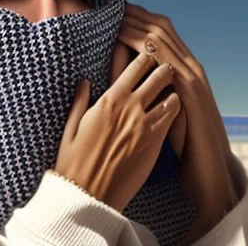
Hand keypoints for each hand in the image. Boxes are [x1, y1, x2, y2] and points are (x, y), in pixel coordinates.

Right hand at [54, 46, 181, 212]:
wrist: (88, 195)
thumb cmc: (74, 163)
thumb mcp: (71, 128)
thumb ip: (80, 101)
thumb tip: (85, 82)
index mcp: (108, 100)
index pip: (135, 66)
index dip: (145, 55)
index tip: (149, 52)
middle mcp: (129, 108)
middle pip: (158, 76)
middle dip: (164, 67)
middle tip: (167, 66)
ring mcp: (145, 125)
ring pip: (171, 95)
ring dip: (173, 89)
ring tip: (174, 88)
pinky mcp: (156, 144)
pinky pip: (174, 118)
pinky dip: (177, 110)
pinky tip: (176, 110)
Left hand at [119, 3, 238, 244]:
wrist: (207, 171)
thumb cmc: (181, 144)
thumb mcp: (160, 109)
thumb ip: (146, 88)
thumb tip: (121, 74)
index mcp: (182, 71)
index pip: (160, 33)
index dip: (138, 18)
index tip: (115, 9)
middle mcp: (190, 68)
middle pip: (162, 27)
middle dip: (136, 13)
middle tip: (112, 3)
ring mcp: (193, 77)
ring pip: (164, 38)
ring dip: (138, 23)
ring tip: (115, 14)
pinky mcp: (192, 90)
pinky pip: (166, 59)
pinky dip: (146, 46)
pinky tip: (128, 38)